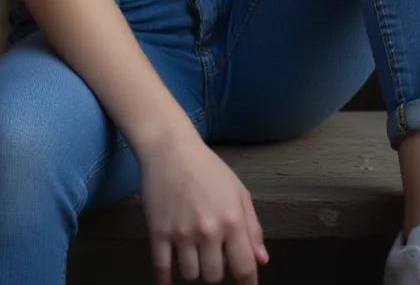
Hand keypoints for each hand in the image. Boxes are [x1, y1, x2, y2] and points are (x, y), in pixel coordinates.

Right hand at [139, 133, 268, 283]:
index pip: (244, 267)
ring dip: (193, 269)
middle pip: (214, 276)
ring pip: (190, 275)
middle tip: (212, 256)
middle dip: (216, 270)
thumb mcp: (238, 190)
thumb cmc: (207, 167)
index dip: (247, 282)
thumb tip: (261, 260)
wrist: (170, 148)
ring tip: (192, 253)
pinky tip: (168, 280)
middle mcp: (208, 230)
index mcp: (232, 220)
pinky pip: (162, 269)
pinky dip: (165, 279)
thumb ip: (252, 227)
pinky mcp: (158, 232)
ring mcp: (181, 233)